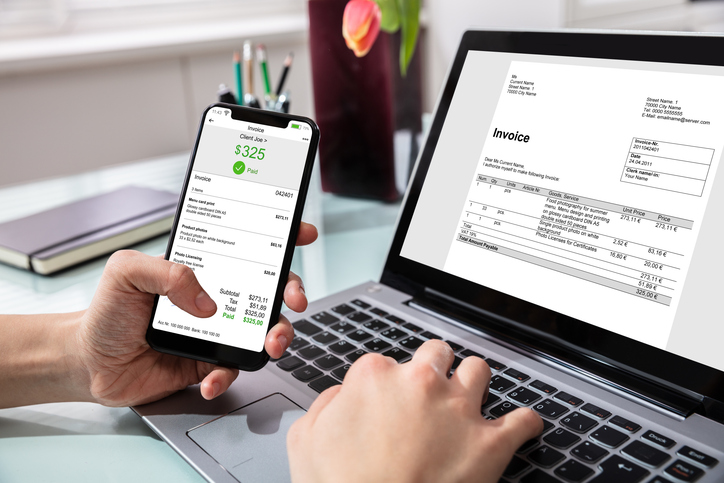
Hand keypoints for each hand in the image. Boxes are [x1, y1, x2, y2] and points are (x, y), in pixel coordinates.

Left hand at [74, 222, 317, 406]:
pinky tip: (209, 378)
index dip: (280, 239)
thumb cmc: (106, 312)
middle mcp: (217, 297)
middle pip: (269, 289)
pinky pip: (233, 369)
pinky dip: (227, 376)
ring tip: (269, 346)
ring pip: (263, 330)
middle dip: (292, 290)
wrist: (89, 363)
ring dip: (277, 336)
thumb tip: (208, 302)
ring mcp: (218, 331)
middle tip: (294, 300)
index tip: (302, 234)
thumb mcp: (126, 272)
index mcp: (203, 269)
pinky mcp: (211, 363)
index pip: (248, 248)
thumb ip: (166, 272)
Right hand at [287, 340, 542, 482]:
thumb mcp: (305, 441)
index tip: (387, 402)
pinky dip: (525, 423)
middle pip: (435, 354)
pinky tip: (522, 426)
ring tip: (470, 399)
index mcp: (375, 377)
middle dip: (432, 369)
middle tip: (427, 393)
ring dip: (474, 382)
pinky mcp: (491, 444)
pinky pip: (523, 420)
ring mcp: (459, 410)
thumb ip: (326, 406)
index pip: (383, 363)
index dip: (385, 384)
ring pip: (478, 371)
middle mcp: (421, 383)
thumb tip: (342, 396)